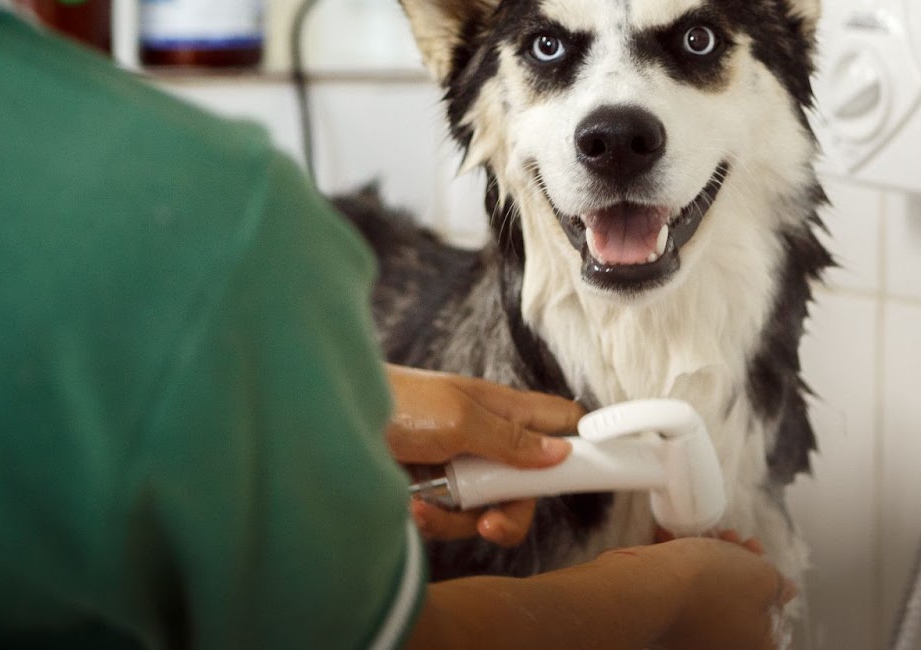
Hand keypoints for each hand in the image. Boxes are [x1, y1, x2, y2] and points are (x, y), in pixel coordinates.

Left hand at [385, 365, 583, 547]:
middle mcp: (486, 438)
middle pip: (526, 485)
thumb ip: (511, 440)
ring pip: (488, 508)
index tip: (592, 472)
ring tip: (430, 506)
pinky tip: (412, 506)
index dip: (581, 445)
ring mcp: (459, 465)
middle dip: (511, 510)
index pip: (560, 423)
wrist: (328, 424)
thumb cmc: (396, 401)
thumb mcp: (460, 419)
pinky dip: (434, 519)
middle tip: (492, 520)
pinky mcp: (433, 489)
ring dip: (460, 517)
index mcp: (503, 409)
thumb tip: (560, 453)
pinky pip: (451, 518)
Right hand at [600, 535, 793, 649]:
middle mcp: (723, 644)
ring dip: (712, 556)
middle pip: (741, 598)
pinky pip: (682, 589)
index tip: (758, 552)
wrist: (652, 588)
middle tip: (734, 539)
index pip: (772, 612)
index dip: (768, 576)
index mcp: (754, 642)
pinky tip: (683, 539)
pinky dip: (684, 564)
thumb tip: (786, 590)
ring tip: (709, 533)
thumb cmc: (713, 586)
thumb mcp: (762, 578)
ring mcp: (693, 634)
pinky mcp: (667, 620)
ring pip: (710, 590)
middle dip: (739, 560)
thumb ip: (778, 583)